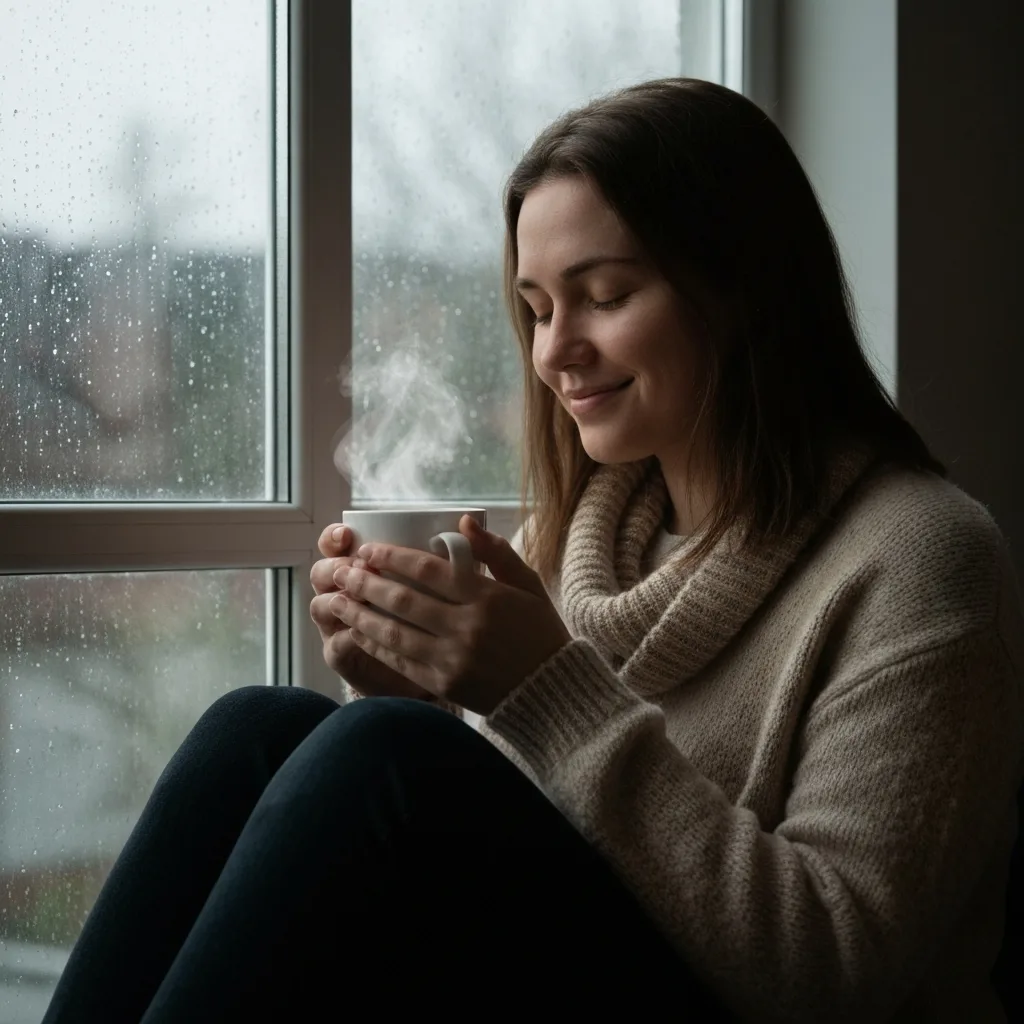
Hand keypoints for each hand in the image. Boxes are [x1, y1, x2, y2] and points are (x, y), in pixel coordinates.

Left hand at [329, 515, 571, 715]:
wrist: (553, 691)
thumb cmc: (541, 632)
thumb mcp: (530, 585)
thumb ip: (497, 552)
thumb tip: (465, 520)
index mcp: (486, 597)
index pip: (428, 570)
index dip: (392, 557)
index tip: (368, 550)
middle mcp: (466, 626)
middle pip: (403, 599)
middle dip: (365, 583)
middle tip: (340, 571)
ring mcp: (453, 658)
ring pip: (394, 632)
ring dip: (360, 615)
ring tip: (336, 601)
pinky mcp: (445, 684)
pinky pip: (401, 662)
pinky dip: (375, 647)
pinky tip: (356, 634)